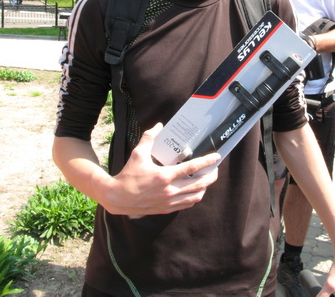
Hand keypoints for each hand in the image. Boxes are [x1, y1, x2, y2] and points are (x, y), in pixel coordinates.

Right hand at [103, 123, 219, 216]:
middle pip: (199, 184)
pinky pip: (187, 204)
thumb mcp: (137, 154)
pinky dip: (195, 197)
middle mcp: (170, 190)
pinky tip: (195, 191)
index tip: (216, 157)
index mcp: (164, 176)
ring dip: (205, 187)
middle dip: (211, 176)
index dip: (206, 162)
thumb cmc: (128, 175)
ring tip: (207, 179)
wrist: (117, 198)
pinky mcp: (166, 209)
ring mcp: (169, 201)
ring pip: (196, 196)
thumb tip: (159, 125)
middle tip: (215, 168)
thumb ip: (149, 138)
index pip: (192, 168)